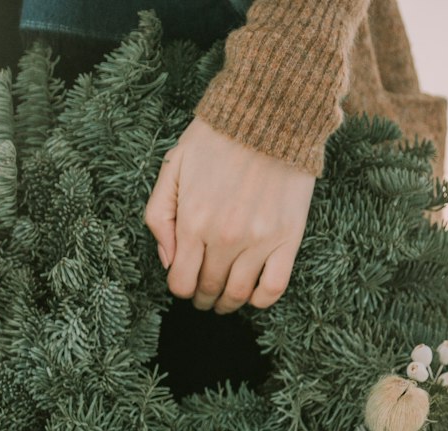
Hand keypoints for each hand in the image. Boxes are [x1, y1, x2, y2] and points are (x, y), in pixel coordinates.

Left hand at [143, 116, 315, 313]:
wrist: (270, 110)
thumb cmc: (217, 137)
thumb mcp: (173, 167)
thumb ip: (159, 215)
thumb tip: (167, 260)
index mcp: (193, 221)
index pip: (181, 282)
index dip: (181, 287)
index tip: (186, 281)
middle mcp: (224, 237)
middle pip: (208, 291)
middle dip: (202, 297)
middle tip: (204, 293)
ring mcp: (258, 240)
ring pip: (237, 295)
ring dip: (227, 303)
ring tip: (225, 297)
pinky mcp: (288, 237)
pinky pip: (274, 288)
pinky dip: (260, 299)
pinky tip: (253, 292)